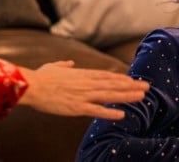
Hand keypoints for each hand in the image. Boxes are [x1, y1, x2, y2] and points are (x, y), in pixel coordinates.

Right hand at [18, 60, 148, 118]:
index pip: (107, 76)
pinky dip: (109, 113)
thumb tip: (70, 63)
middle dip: (131, 86)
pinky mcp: (77, 107)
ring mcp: (83, 95)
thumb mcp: (55, 66)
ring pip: (110, 95)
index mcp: (83, 74)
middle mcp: (87, 83)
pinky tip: (122, 115)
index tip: (134, 80)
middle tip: (147, 86)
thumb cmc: (41, 77)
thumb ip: (65, 65)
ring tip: (142, 96)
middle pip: (113, 84)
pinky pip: (96, 110)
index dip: (122, 79)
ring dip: (127, 96)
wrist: (32, 85)